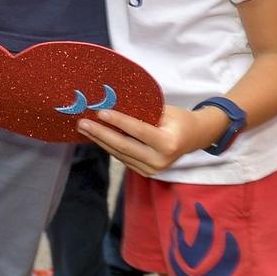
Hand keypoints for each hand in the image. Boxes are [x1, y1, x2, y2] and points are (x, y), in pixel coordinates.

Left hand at [77, 104, 216, 176]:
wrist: (194, 138)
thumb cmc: (178, 119)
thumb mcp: (165, 111)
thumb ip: (143, 111)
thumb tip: (113, 103)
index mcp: (167, 143)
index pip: (138, 131)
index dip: (118, 121)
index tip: (100, 112)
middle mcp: (159, 160)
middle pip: (124, 146)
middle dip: (100, 133)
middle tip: (82, 123)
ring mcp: (152, 169)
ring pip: (120, 154)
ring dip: (100, 140)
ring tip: (84, 128)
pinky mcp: (146, 172)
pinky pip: (123, 158)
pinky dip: (108, 146)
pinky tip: (96, 136)